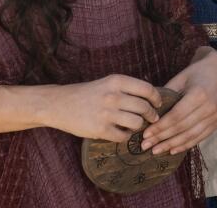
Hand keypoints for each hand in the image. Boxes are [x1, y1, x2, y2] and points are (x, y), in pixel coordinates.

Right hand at [44, 74, 161, 141]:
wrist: (59, 104)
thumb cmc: (87, 93)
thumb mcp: (107, 83)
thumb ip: (127, 88)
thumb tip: (152, 97)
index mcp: (116, 81)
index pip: (147, 89)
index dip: (156, 98)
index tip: (157, 104)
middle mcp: (113, 96)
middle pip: (144, 107)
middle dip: (152, 115)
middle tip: (152, 118)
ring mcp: (106, 113)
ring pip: (136, 123)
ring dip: (138, 126)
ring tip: (134, 125)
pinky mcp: (100, 130)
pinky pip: (123, 137)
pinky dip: (125, 136)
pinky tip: (121, 133)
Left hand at [141, 48, 216, 154]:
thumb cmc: (198, 73)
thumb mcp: (181, 77)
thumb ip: (167, 93)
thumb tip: (149, 109)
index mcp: (199, 94)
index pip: (176, 116)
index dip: (160, 127)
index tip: (145, 134)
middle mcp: (209, 108)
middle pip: (181, 128)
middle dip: (162, 138)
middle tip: (145, 145)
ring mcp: (215, 117)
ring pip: (190, 136)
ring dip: (171, 145)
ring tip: (156, 151)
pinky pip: (200, 137)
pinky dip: (185, 145)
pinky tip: (172, 150)